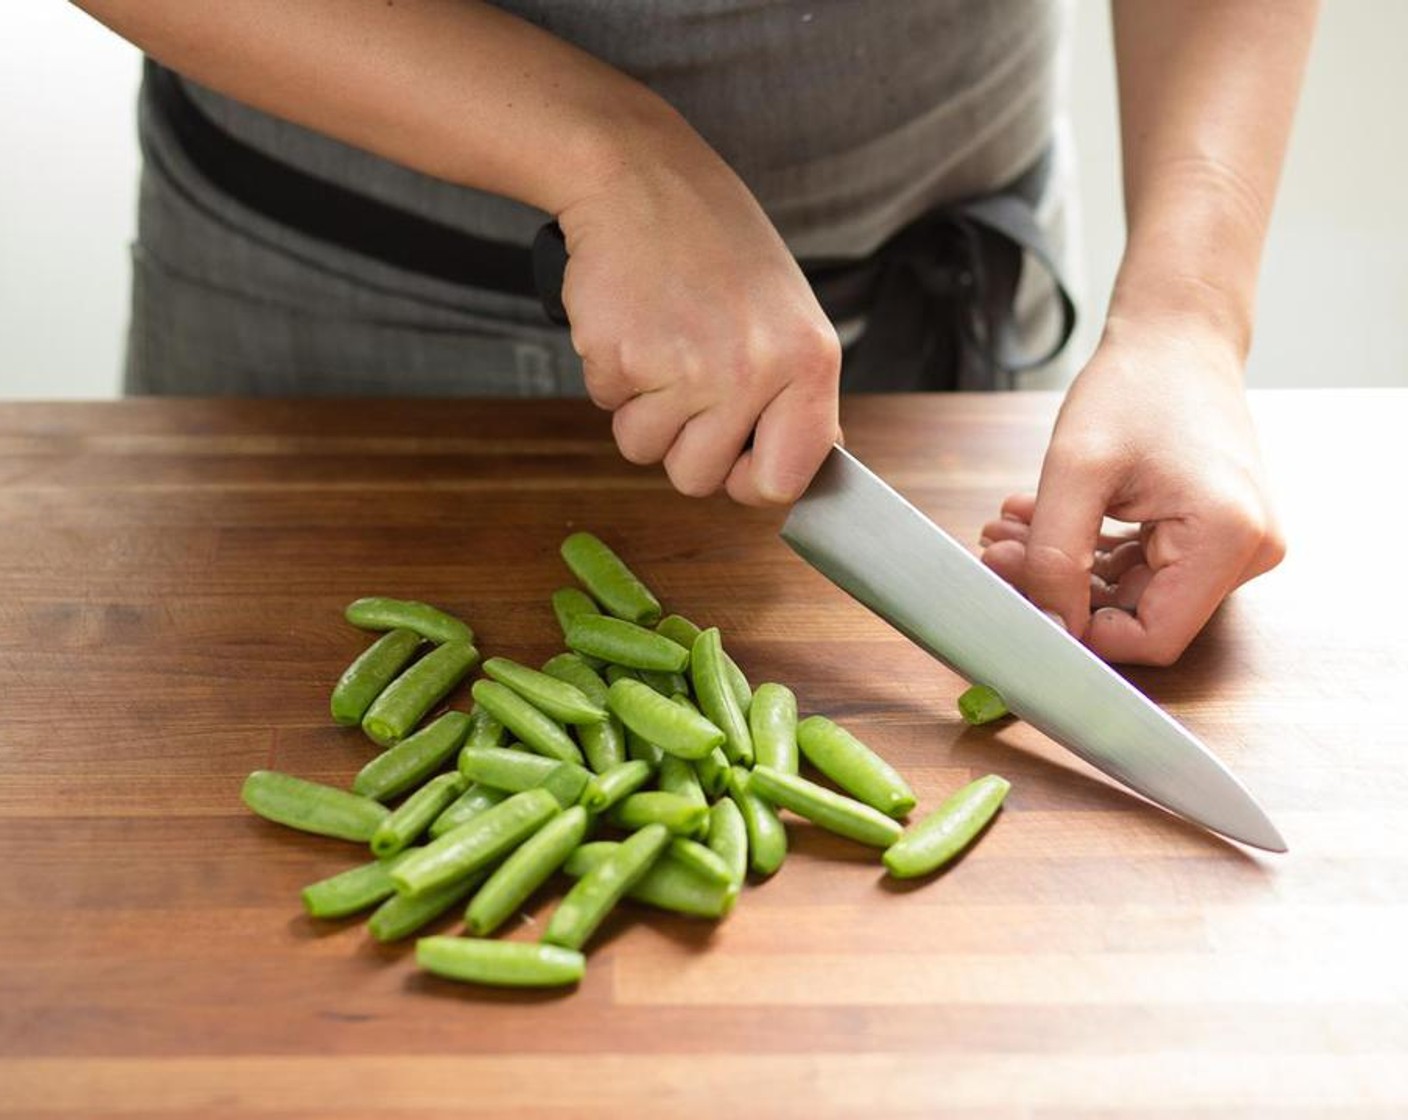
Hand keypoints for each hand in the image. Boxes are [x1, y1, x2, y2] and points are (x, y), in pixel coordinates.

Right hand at [555, 112, 840, 505]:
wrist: (640, 177)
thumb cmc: (715, 244)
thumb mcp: (788, 314)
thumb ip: (798, 395)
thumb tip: (810, 465)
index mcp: (807, 362)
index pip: (782, 481)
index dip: (748, 478)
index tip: (736, 453)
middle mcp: (752, 371)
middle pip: (697, 479)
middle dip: (680, 443)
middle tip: (686, 377)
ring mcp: (685, 368)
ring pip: (644, 449)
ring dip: (641, 408)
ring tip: (660, 342)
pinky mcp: (621, 358)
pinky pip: (607, 406)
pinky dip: (611, 374)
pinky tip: (632, 321)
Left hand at [979, 316, 1284, 665]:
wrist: (1176, 336)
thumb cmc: (1135, 385)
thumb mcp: (1075, 471)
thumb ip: (1055, 556)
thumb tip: (1045, 625)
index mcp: (1228, 538)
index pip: (1154, 638)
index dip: (1084, 634)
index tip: (1024, 600)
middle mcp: (1248, 550)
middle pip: (1139, 613)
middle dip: (1060, 590)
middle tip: (996, 552)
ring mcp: (1234, 544)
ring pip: (1131, 591)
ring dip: (1063, 567)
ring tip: (1006, 531)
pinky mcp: (1211, 534)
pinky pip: (1141, 566)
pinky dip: (1086, 549)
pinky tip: (1036, 522)